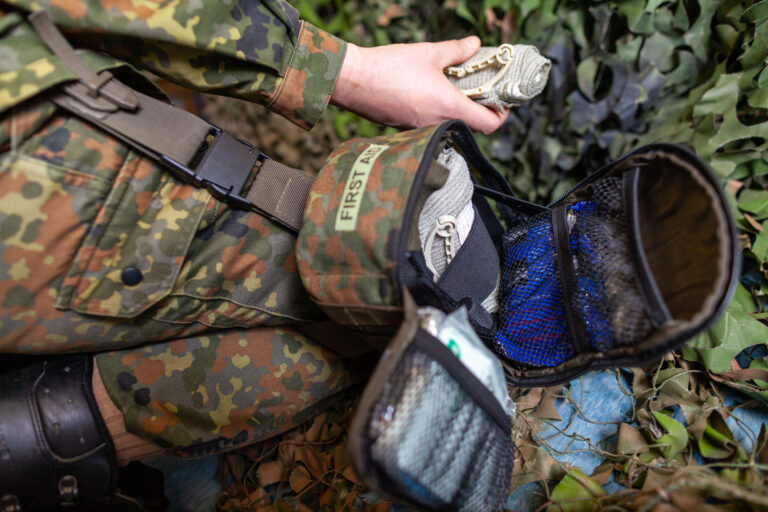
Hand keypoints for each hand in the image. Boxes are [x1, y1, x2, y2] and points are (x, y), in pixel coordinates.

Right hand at [331, 37, 508, 133]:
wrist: (352, 81)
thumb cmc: (390, 67)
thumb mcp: (429, 54)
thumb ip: (456, 50)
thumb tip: (474, 44)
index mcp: (449, 107)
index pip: (488, 124)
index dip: (501, 115)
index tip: (501, 102)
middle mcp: (437, 124)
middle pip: (471, 126)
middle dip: (480, 110)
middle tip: (480, 90)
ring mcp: (420, 129)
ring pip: (450, 124)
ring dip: (457, 110)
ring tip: (454, 88)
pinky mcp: (405, 128)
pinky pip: (430, 124)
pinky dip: (437, 112)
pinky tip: (429, 93)